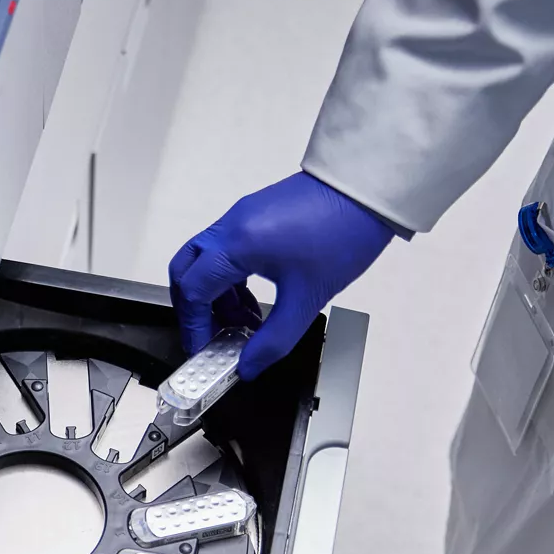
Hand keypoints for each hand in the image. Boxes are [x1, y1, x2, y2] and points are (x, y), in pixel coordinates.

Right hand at [168, 172, 393, 377]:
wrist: (368, 188)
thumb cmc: (343, 232)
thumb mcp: (307, 297)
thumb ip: (273, 339)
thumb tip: (248, 365)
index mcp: (237, 244)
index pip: (193, 291)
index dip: (194, 326)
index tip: (204, 349)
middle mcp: (230, 226)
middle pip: (185, 271)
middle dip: (192, 308)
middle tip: (207, 335)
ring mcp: (239, 217)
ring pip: (203, 260)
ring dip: (213, 294)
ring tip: (241, 320)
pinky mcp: (252, 214)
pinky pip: (222, 249)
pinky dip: (226, 277)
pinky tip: (253, 297)